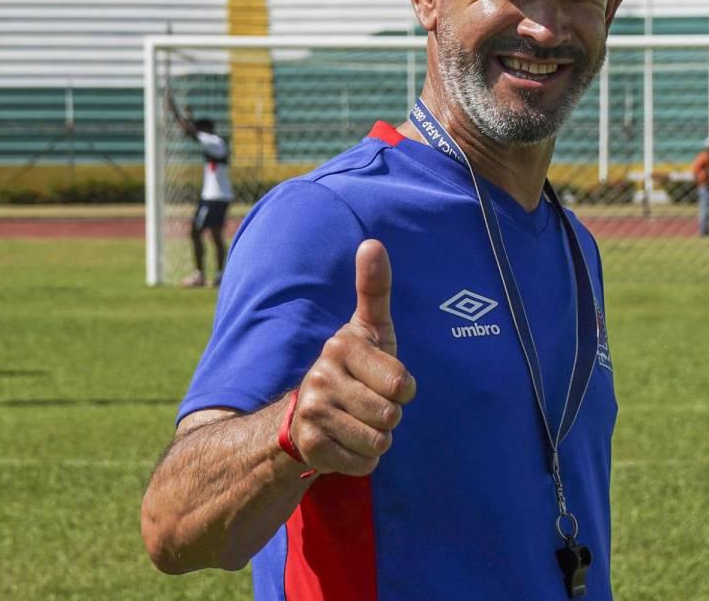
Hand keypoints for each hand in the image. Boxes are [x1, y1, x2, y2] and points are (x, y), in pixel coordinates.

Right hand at [289, 240, 415, 475]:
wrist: (305, 417)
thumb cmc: (354, 367)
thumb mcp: (369, 329)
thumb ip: (374, 288)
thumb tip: (373, 242)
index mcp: (341, 346)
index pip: (402, 384)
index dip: (403, 389)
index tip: (384, 380)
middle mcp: (321, 377)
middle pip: (391, 415)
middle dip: (389, 416)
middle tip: (368, 404)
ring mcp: (313, 413)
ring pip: (380, 442)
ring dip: (377, 439)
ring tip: (357, 422)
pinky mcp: (311, 448)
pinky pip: (365, 464)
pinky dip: (363, 460)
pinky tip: (346, 442)